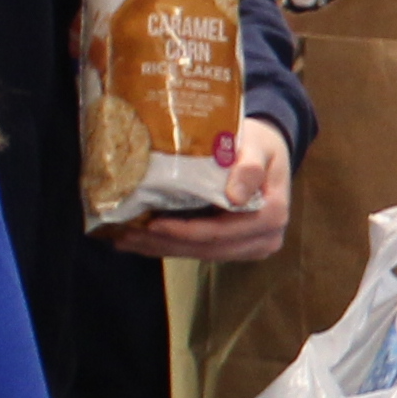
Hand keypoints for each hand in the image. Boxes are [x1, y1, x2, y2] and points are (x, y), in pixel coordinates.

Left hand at [108, 118, 292, 260]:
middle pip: (208, 248)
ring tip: (125, 239)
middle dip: (165, 243)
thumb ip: (249, 167)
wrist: (267, 151)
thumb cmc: (260, 143)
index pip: (221, 232)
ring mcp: (251, 247)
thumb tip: (236, 197)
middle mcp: (265, 238)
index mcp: (271, 214)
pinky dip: (170, 247)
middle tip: (125, 234)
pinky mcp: (237, 248)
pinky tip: (141, 242)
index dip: (186, 231)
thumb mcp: (258, 146)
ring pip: (200, 254)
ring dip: (161, 248)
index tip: (153, 224)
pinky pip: (201, 251)